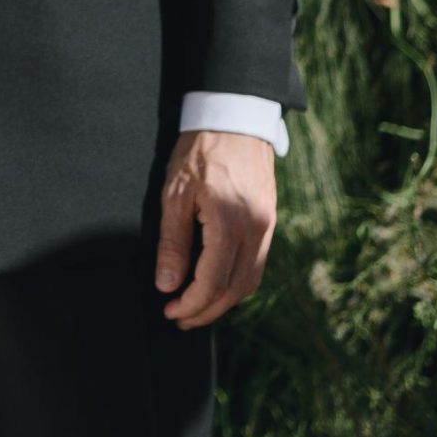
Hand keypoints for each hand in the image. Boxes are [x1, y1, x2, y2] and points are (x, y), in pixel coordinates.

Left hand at [155, 128, 276, 328]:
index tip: (170, 312)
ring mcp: (267, 227)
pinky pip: (256, 264)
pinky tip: (217, 284)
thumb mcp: (175, 192)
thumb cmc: (199, 150)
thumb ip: (173, 242)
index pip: (212, 282)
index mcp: (229, 222)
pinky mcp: (270, 221)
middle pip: (234, 290)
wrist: (235, 117)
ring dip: (223, 301)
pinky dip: (237, 282)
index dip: (190, 304)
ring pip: (249, 281)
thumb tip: (167, 285)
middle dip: (206, 311)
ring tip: (195, 307)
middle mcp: (255, 230)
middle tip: (179, 318)